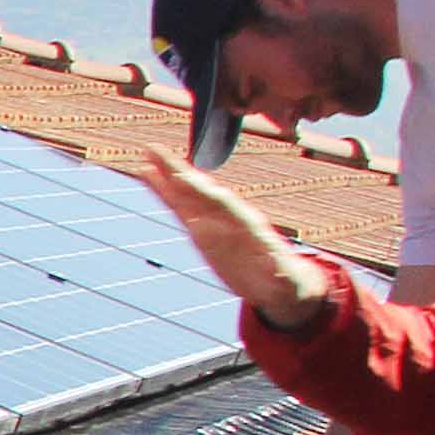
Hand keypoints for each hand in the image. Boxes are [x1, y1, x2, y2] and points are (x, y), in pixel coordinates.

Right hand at [126, 152, 333, 330]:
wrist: (277, 282)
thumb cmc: (285, 282)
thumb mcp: (285, 281)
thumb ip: (279, 273)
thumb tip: (277, 269)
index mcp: (249, 226)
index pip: (223, 204)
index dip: (203, 192)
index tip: (182, 179)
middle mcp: (229, 217)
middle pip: (201, 190)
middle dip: (181, 172)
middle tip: (156, 153)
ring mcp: (213, 221)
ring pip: (187, 194)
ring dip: (168, 175)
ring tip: (148, 156)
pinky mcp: (200, 229)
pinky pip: (178, 207)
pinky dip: (164, 192)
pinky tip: (149, 176)